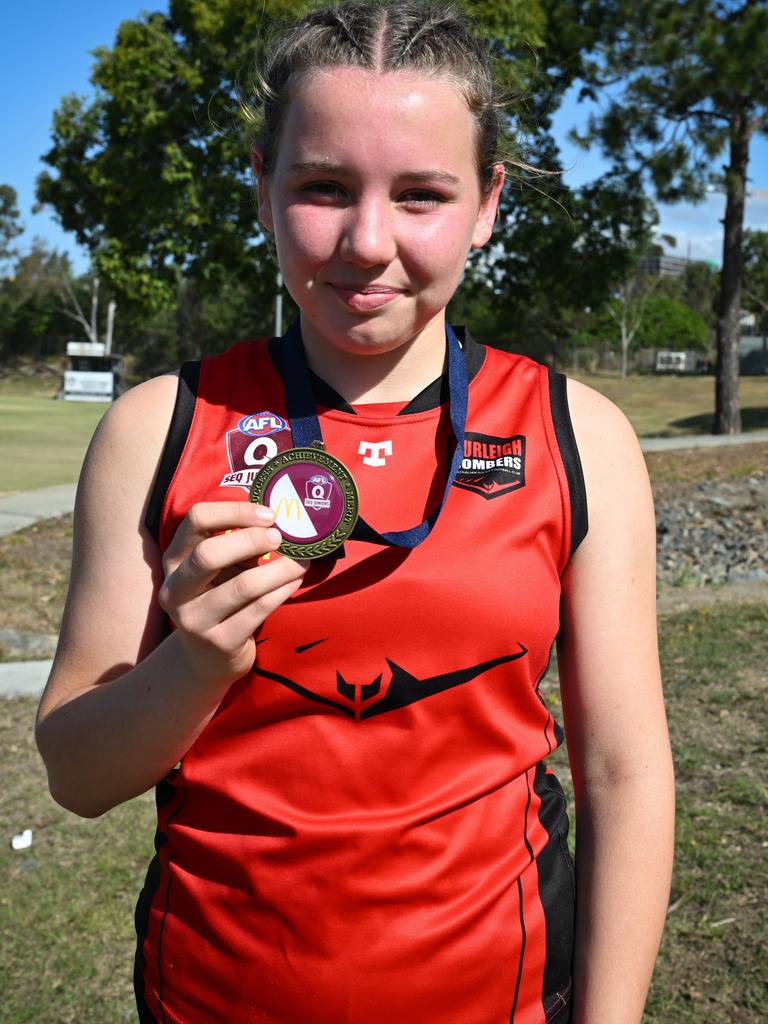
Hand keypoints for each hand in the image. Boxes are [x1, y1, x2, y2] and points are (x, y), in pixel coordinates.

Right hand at [158, 502, 306, 684]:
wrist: (206, 659)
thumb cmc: (218, 599)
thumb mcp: (218, 570)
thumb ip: (237, 544)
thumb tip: (278, 518)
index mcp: (174, 560)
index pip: (195, 519)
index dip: (234, 511)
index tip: (267, 514)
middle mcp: (175, 589)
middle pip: (209, 554)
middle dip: (252, 540)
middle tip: (281, 537)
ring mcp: (195, 619)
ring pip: (243, 585)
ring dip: (280, 569)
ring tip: (301, 561)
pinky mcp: (220, 642)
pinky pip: (260, 608)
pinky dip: (283, 590)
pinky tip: (295, 581)